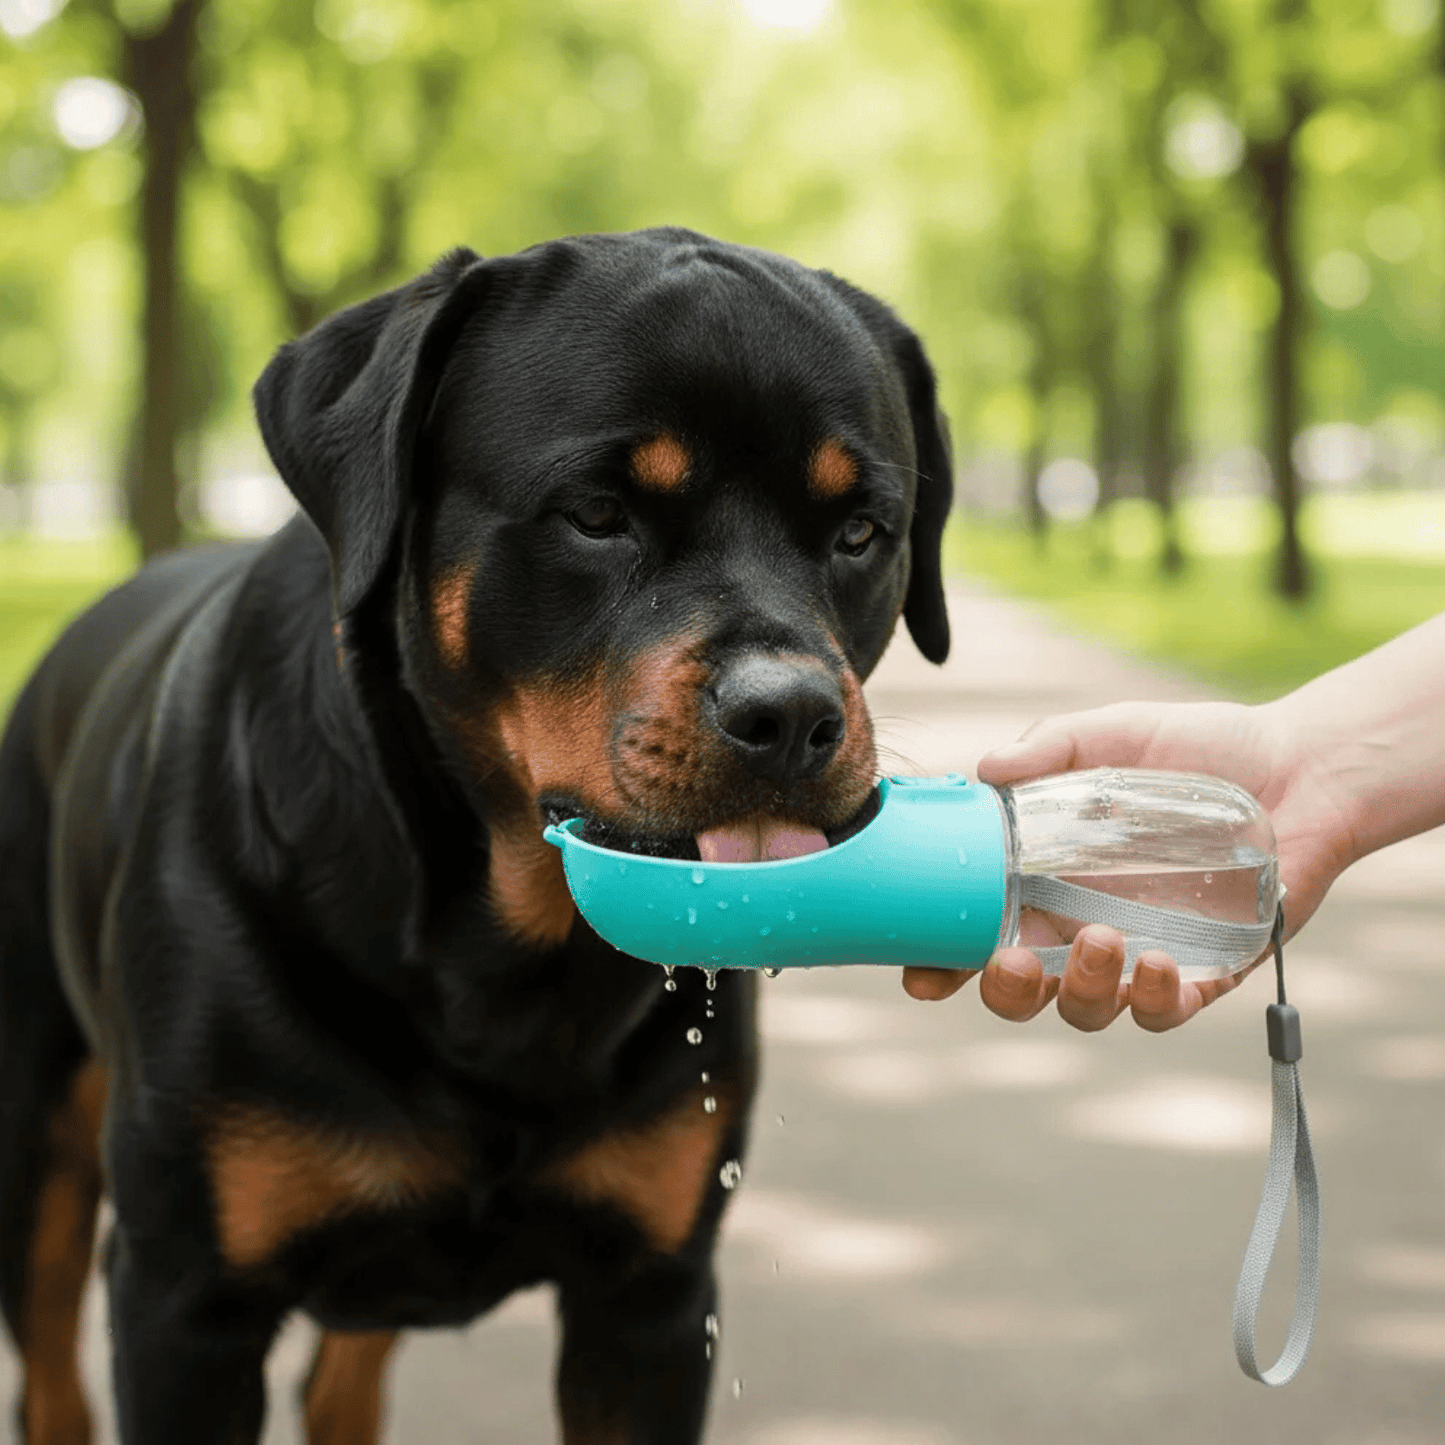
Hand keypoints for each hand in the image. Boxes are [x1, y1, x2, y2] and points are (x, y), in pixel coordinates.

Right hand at [901, 698, 1359, 1030]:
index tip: (921, 972)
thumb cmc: (1196, 749)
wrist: (1298, 767)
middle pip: (1017, 989)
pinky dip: (1152, 1001)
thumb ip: (1047, 748)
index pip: (973, 928)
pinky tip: (1156, 963)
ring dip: (1078, 991)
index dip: (939, 960)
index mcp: (1041, 875)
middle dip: (1002, 991)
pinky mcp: (1201, 970)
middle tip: (1011, 961)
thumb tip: (986, 769)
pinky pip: (1163, 1011)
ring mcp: (1136, 952)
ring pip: (1084, 1009)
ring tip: (1101, 940)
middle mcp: (1078, 922)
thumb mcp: (1110, 735)